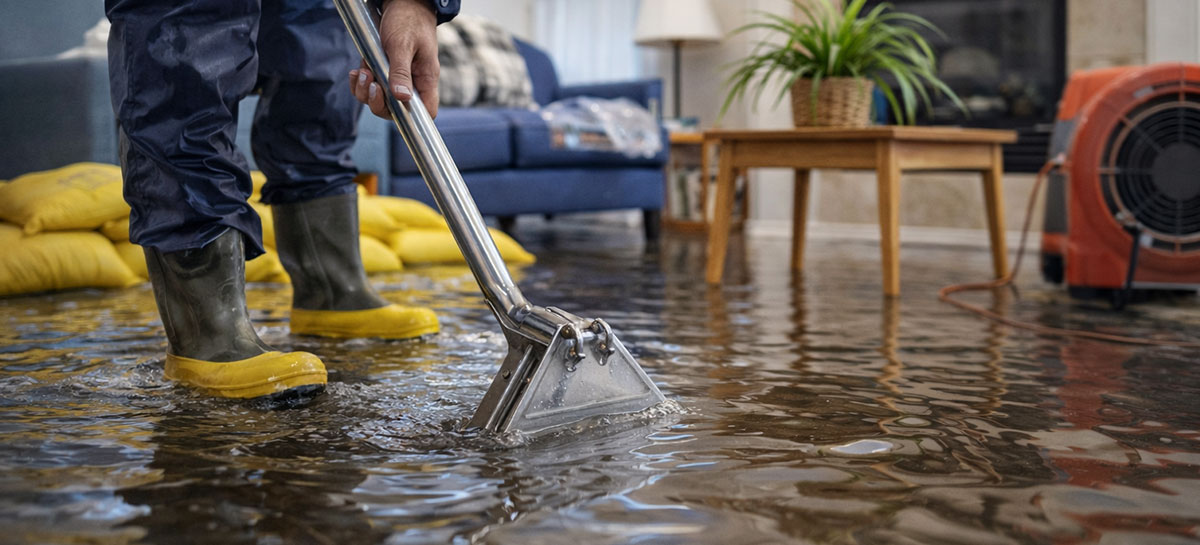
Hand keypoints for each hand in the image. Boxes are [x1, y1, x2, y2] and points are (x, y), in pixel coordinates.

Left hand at [349, 0, 439, 118]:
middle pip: (398, 110)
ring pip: (381, 99)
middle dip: (379, 103)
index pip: (426, 112)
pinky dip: (361, 82)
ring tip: (362, 73)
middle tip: (372, 85)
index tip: (395, 113)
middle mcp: (413, 82)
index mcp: (425, 78)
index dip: (413, 120)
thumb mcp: (402, 45)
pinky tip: (358, 71)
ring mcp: (397, 77)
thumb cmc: (407, 20)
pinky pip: (371, 86)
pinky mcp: (384, 70)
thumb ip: (401, 72)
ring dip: (366, 91)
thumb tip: (402, 98)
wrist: (401, 2)